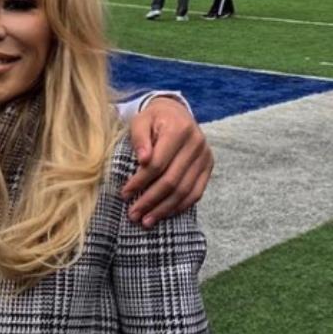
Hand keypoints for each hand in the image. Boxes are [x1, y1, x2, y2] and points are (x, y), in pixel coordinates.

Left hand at [122, 96, 212, 227]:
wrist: (176, 113)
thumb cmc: (153, 119)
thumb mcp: (141, 121)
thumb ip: (139, 138)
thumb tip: (143, 160)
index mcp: (179, 130)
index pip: (158, 163)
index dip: (140, 181)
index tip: (124, 194)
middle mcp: (197, 144)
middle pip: (172, 180)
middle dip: (150, 200)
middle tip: (133, 214)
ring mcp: (205, 157)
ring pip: (185, 191)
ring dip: (164, 209)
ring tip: (146, 221)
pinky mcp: (208, 168)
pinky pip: (196, 193)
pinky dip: (179, 207)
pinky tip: (164, 215)